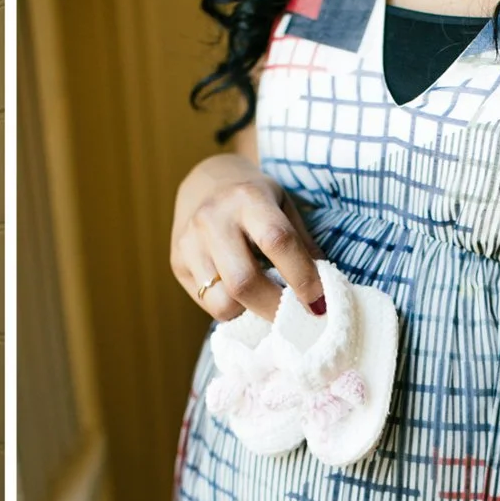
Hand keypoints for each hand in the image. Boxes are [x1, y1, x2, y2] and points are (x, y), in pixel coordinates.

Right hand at [170, 167, 326, 321]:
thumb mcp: (284, 207)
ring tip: (266, 304)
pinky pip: (207, 302)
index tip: (319, 303)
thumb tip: (321, 295)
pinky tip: (243, 298)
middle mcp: (212, 219)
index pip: (277, 242)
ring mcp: (189, 243)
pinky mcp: (177, 262)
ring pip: (221, 302)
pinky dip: (231, 308)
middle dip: (275, 307)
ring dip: (251, 312)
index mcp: (247, 198)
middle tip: (295, 317)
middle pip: (243, 281)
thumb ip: (302, 246)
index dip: (302, 277)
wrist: (205, 183)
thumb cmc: (253, 199)